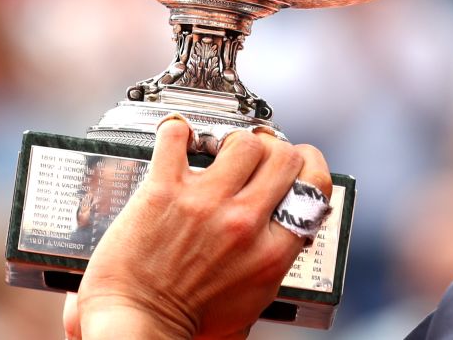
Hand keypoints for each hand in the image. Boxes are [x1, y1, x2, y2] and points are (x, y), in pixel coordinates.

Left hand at [62, 118, 331, 339]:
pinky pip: (178, 138)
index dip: (309, 164)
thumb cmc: (187, 325)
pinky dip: (178, 132)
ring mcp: (205, 203)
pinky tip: (178, 139)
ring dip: (233, 140)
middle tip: (258, 154)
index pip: (314, 185)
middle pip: (284, 156)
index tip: (299, 160)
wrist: (137, 327)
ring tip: (218, 150)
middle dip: (274, 149)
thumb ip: (271, 263)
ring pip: (243, 141)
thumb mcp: (252, 301)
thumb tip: (282, 235)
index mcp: (271, 252)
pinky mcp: (164, 191)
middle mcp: (244, 222)